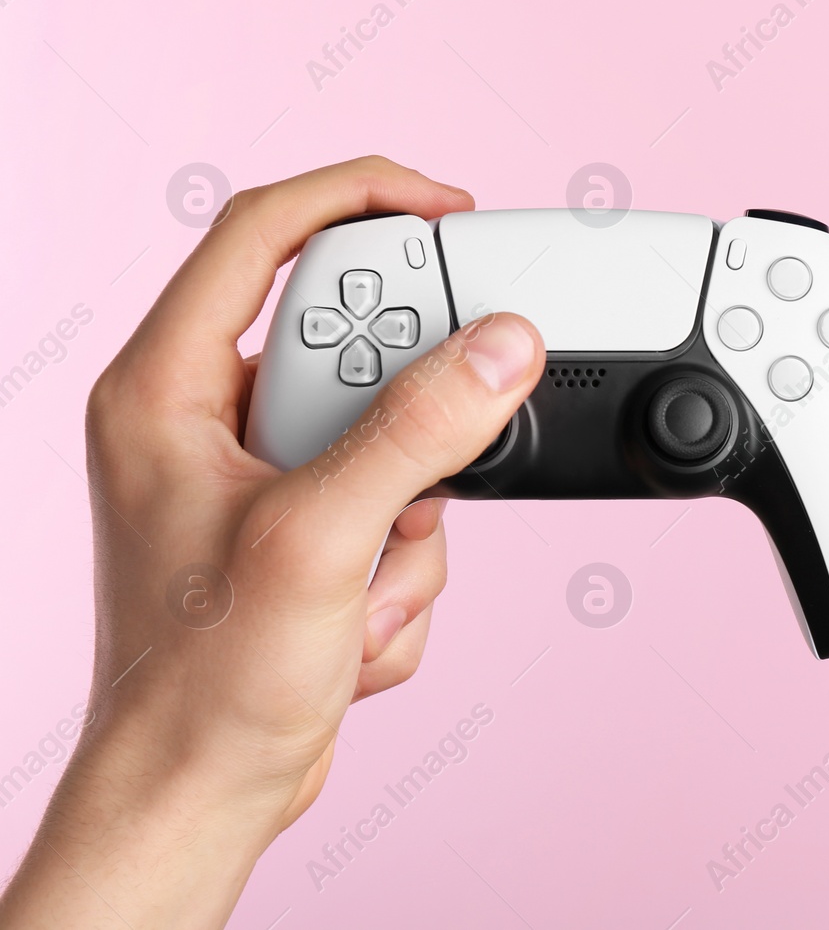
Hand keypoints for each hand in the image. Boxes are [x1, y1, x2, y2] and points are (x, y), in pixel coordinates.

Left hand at [0, 157, 544, 928]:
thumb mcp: (319, 542)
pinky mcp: (306, 529)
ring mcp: (261, 478)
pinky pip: (400, 504)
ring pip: (393, 436)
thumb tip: (501, 348)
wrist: (204, 794)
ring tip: (356, 596)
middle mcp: (207, 420)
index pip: (262, 231)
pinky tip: (350, 628)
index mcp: (166, 388)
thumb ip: (419, 434)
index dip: (361, 195)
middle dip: (409, 428)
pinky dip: (401, 569)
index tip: (447, 209)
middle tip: (422, 476)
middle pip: (352, 344)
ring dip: (409, 525)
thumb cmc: (204, 684)